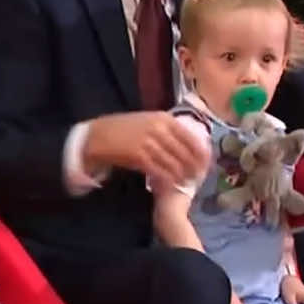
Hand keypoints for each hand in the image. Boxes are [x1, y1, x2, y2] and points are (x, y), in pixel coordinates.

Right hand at [83, 112, 208, 188]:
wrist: (97, 136)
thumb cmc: (122, 128)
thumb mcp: (147, 121)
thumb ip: (166, 128)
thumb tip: (186, 140)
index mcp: (163, 118)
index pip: (190, 136)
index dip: (201, 152)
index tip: (206, 163)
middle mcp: (159, 129)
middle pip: (184, 152)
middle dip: (193, 167)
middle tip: (198, 177)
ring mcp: (149, 142)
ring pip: (174, 163)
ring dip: (182, 175)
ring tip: (186, 183)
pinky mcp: (139, 156)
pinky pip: (159, 170)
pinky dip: (167, 179)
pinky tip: (171, 185)